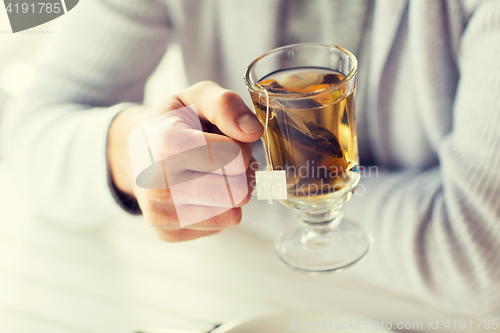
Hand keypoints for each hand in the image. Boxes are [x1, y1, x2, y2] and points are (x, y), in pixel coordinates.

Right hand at [108, 81, 262, 241]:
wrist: (134, 152)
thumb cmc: (172, 123)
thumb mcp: (196, 98)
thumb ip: (226, 105)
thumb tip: (252, 132)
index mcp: (163, 144)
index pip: (233, 157)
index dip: (239, 146)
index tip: (223, 138)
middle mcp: (156, 185)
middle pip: (236, 191)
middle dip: (237, 173)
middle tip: (219, 159)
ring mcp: (160, 215)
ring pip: (232, 212)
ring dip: (230, 192)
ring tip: (207, 173)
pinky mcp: (168, 234)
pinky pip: (220, 225)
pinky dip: (218, 208)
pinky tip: (198, 191)